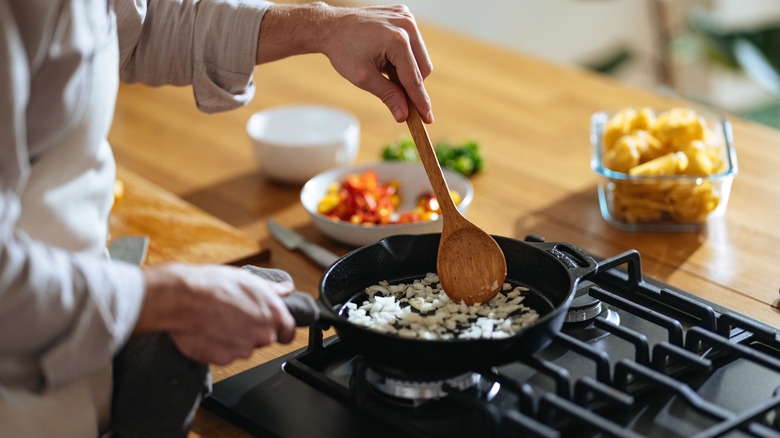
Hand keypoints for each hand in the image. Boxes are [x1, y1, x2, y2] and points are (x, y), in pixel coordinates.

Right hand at [135, 264, 296, 364]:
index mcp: (274, 315)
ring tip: (219, 321)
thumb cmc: (214, 285)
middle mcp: (263, 335)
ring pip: (244, 349)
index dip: (280, 329)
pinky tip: (209, 331)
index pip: (289, 333)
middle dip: (253, 331)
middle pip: (264, 340)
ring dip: (234, 339)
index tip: (271, 326)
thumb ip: (272, 290)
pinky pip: (225, 355)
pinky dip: (219, 347)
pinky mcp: (223, 359)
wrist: (182, 298)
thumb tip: (285, 290)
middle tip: (236, 316)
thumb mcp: (249, 279)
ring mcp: (243, 350)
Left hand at [256, 3, 433, 123]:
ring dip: (408, 68)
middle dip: (411, 83)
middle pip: (423, 68)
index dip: (420, 102)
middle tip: (391, 86)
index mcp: (397, 40)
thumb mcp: (363, 78)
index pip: (414, 79)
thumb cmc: (343, 51)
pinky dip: (405, 54)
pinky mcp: (404, 13)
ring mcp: (406, 16)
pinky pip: (414, 43)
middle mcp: (406, 25)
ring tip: (385, 66)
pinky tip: (386, 53)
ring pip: (421, 56)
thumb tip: (403, 115)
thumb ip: (387, 96)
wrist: (331, 26)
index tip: (428, 119)